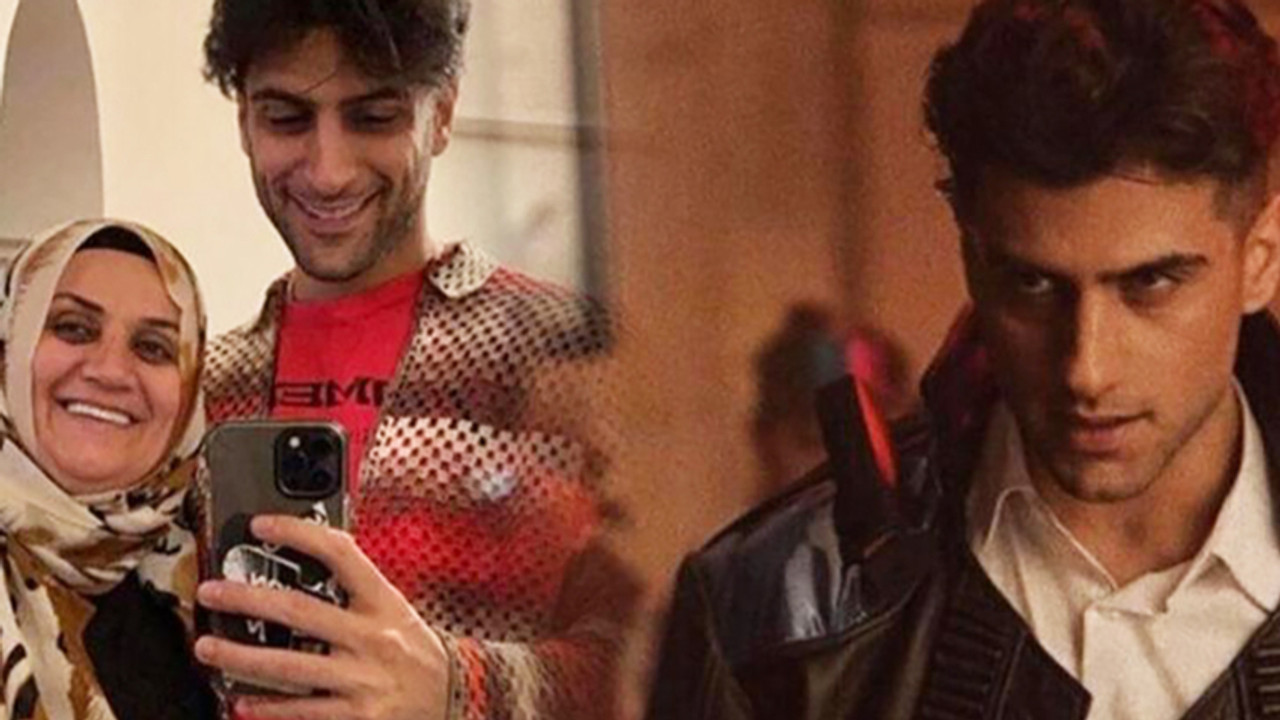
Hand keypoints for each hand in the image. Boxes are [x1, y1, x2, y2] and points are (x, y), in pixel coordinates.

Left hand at [195, 515, 449, 719]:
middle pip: (299, 612)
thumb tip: (304, 563)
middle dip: (247, 600)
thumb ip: (355, 591)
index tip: (260, 526)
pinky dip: (268, 708)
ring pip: (290, 667)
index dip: (299, 535)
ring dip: (241, 658)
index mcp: (383, 602)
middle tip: (211, 592)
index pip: (340, 555)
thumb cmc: (414, 650)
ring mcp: (363, 679)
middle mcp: (373, 637)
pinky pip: (303, 712)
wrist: (455, 696)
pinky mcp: (357, 716)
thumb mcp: (394, 609)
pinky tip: (239, 702)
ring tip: (207, 649)